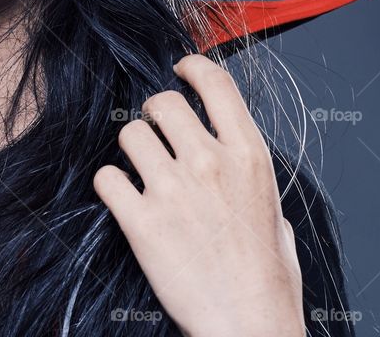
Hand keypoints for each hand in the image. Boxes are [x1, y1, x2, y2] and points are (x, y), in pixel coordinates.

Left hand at [92, 54, 304, 336]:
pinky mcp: (141, 220)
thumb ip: (245, 168)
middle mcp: (209, 163)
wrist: (246, 322)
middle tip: (155, 131)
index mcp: (248, 155)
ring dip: (132, 151)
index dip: (191, 67)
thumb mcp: (273, 206)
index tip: (179, 70)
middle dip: (153, 113)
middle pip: (161, 102)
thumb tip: (225, 148)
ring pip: (130, 135)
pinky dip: (111, 186)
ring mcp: (172, 189)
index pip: (214, 83)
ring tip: (143, 173)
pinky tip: (124, 200)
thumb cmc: (264, 274)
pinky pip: (107, 177)